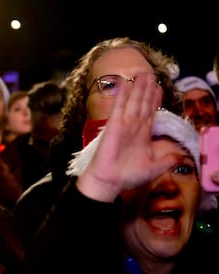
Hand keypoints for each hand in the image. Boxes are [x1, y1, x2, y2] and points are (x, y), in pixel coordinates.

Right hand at [77, 73, 174, 201]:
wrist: (110, 181)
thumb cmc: (129, 176)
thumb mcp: (155, 168)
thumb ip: (168, 159)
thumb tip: (182, 155)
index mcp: (144, 135)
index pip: (151, 113)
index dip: (155, 101)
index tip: (159, 88)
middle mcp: (135, 127)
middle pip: (143, 104)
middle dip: (148, 89)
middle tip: (151, 75)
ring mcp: (124, 125)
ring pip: (134, 102)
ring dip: (139, 88)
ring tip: (143, 73)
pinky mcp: (114, 125)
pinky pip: (119, 107)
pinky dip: (122, 95)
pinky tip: (125, 83)